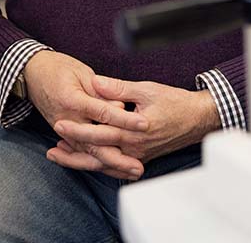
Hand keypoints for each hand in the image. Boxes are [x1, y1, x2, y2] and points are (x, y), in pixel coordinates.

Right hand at [24, 52, 148, 179]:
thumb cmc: (59, 68)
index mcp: (73, 99)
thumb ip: (101, 91)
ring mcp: (65, 131)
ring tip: (132, 172)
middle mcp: (67, 119)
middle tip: (138, 166)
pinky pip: (82, 154)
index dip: (124, 119)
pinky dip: (98, 163)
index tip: (144, 124)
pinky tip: (115, 171)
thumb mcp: (82, 73)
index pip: (103, 113)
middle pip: (95, 143)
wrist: (32, 74)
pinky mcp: (66, 136)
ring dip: (111, 166)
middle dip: (118, 158)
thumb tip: (120, 106)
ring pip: (89, 154)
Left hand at [47, 76, 220, 179]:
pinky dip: (97, 164)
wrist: (198, 119)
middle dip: (73, 151)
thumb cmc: (175, 102)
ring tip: (60, 155)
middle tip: (52, 147)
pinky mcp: (140, 158)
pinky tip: (85, 160)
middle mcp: (134, 148)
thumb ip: (118, 88)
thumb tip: (96, 82)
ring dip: (81, 161)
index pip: (99, 132)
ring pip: (103, 165)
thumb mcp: (146, 89)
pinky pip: (115, 167)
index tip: (60, 123)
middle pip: (97, 154)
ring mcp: (137, 156)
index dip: (78, 129)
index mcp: (133, 131)